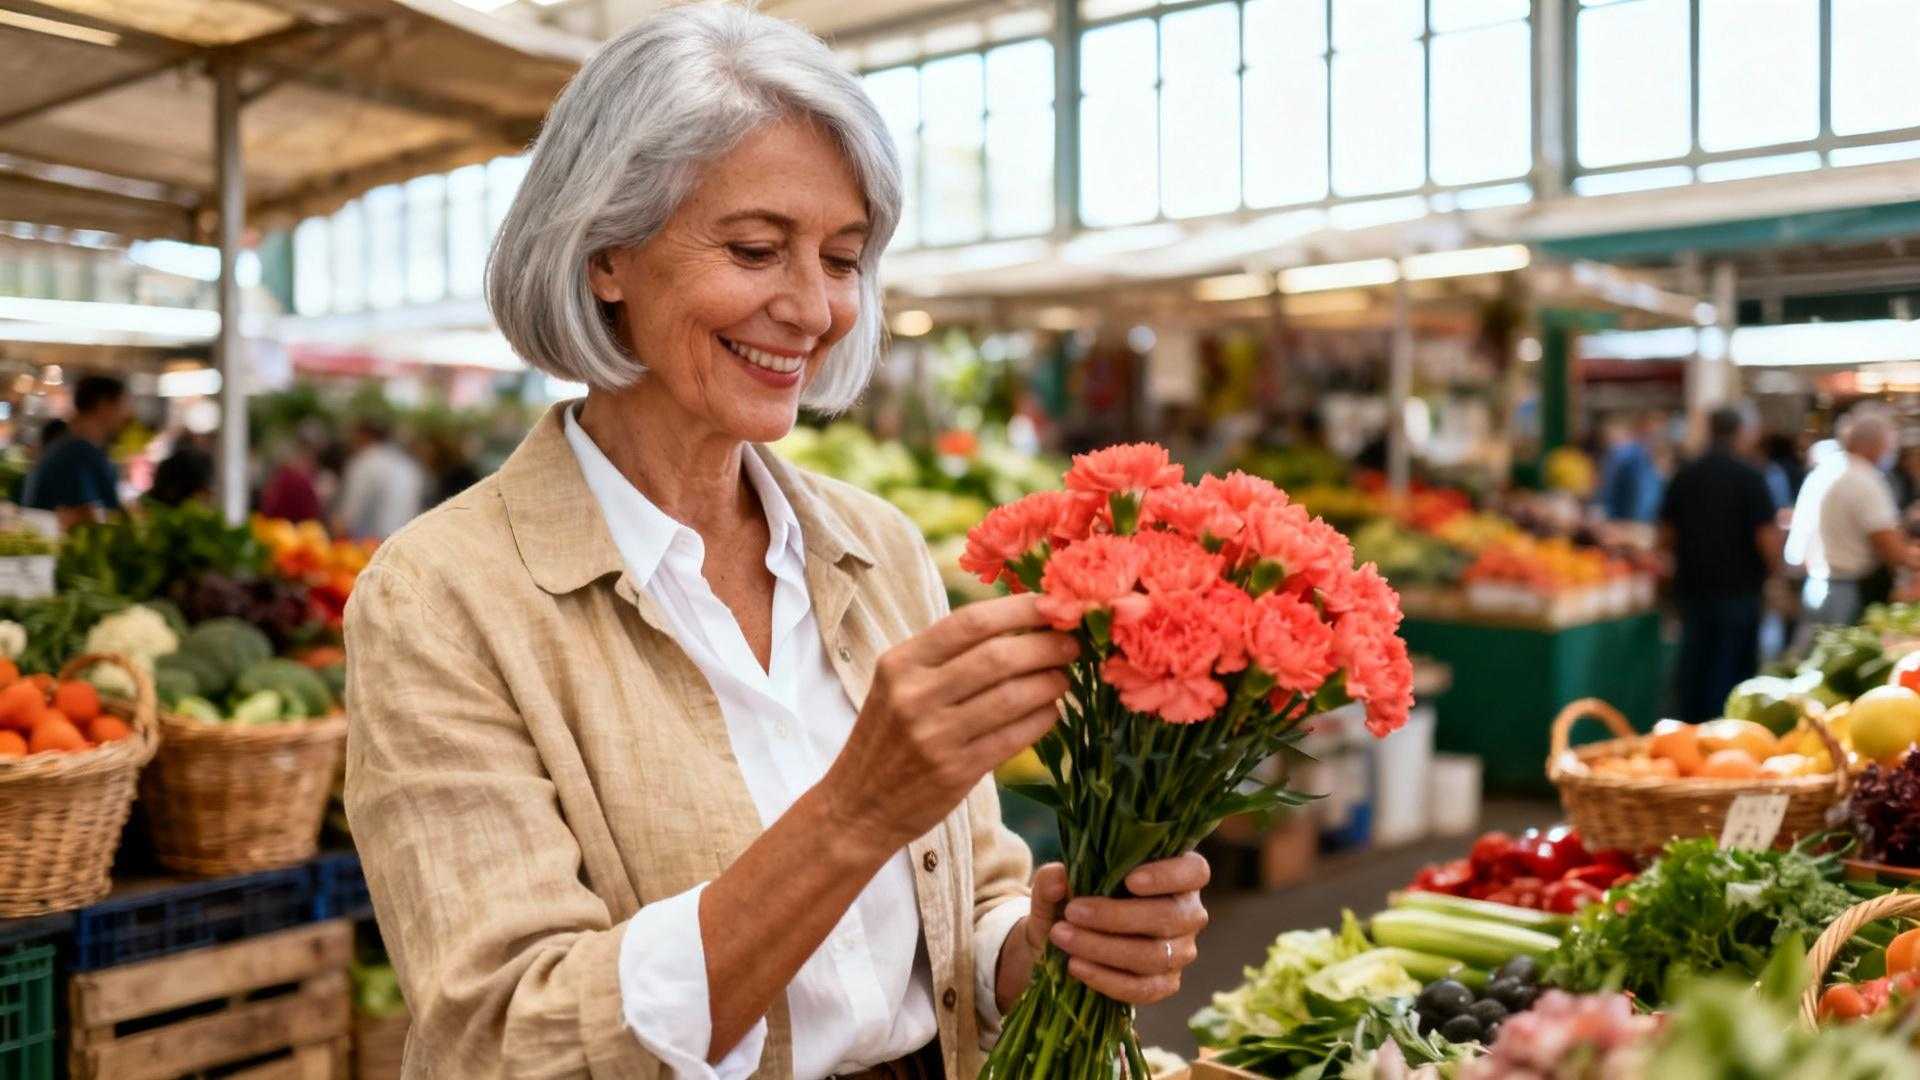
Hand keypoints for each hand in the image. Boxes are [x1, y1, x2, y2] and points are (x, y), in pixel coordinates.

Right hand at [819, 594, 1078, 852]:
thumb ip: (947, 656)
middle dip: (1046, 646)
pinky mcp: (955, 772)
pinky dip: (1042, 719)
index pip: (969, 622)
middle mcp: (914, 695)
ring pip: (1013, 696)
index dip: (1019, 609)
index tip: (1054, 605)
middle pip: (998, 656)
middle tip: (1073, 645)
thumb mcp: (898, 685)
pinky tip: (1051, 712)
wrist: (858, 806)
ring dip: (1050, 683)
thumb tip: (1021, 623)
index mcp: (900, 663)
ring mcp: (934, 736)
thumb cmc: (889, 738)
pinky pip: (1015, 736)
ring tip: (1063, 679)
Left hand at [997, 853, 1209, 1009]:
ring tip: (1063, 938)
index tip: (1129, 880)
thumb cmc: (1076, 900)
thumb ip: (1054, 878)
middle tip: (1072, 911)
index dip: (1168, 876)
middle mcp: (1188, 913)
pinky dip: (1107, 979)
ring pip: (1154, 955)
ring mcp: (1180, 951)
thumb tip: (1059, 879)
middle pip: (1169, 916)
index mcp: (1178, 875)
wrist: (1068, 942)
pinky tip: (1076, 966)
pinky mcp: (1165, 984)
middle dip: (1116, 916)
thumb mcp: (1059, 886)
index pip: (1195, 872)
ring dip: (1104, 948)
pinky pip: (1143, 989)